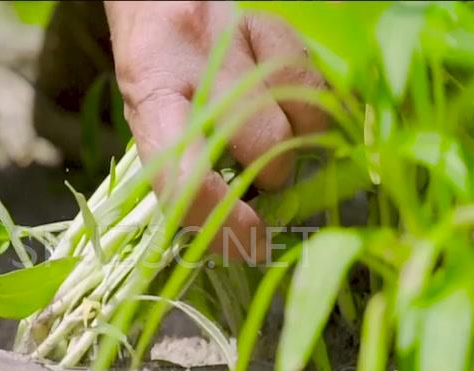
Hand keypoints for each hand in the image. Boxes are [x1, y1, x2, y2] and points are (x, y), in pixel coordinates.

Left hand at [104, 1, 325, 261]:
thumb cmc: (156, 69)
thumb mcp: (152, 118)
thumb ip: (184, 168)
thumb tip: (240, 236)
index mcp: (151, 100)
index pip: (183, 178)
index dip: (222, 221)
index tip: (252, 242)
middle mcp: (196, 66)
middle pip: (262, 144)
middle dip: (271, 176)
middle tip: (263, 178)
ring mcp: (241, 42)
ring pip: (300, 113)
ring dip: (301, 143)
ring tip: (283, 140)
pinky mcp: (274, 25)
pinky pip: (320, 82)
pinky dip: (322, 112)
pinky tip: (306, 115)